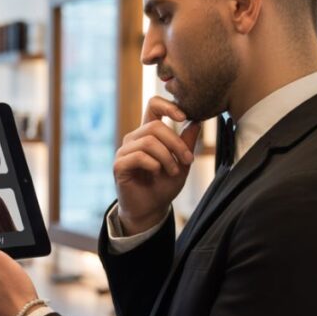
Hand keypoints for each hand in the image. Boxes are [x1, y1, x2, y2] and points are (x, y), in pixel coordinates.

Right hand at [115, 96, 201, 234]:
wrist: (151, 210)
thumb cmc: (164, 186)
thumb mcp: (182, 163)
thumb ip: (187, 143)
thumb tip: (197, 121)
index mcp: (149, 134)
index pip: (153, 106)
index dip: (168, 105)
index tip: (184, 117)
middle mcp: (135, 138)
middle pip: (155, 126)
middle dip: (176, 143)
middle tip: (188, 160)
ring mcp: (125, 151)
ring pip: (149, 141)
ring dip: (167, 157)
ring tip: (173, 171)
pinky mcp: (119, 165)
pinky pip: (138, 156)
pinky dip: (153, 165)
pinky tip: (156, 173)